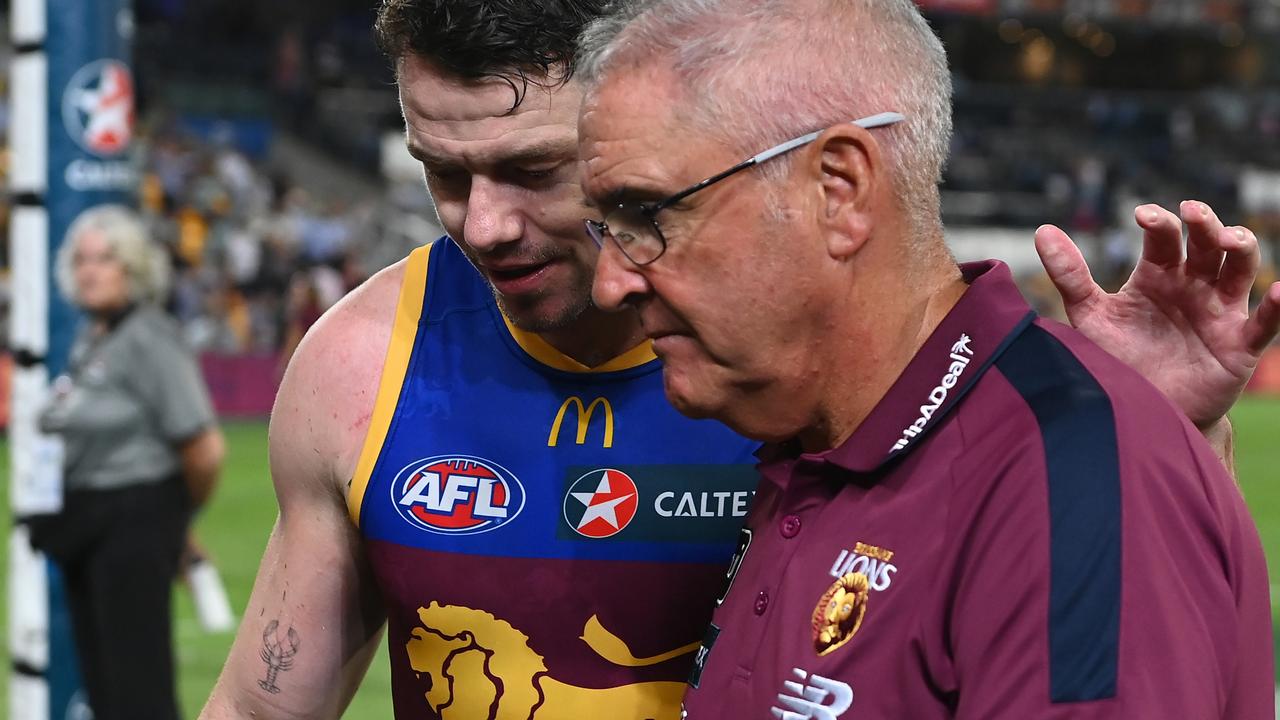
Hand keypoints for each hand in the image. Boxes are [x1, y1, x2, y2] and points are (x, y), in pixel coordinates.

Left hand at [1035, 200, 1279, 428]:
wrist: (1140, 410)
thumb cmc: (1117, 358)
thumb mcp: (1090, 316)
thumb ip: (1070, 276)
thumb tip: (1043, 230)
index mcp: (1158, 275)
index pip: (1163, 239)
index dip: (1158, 222)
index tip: (1143, 215)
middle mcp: (1192, 286)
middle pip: (1206, 244)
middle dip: (1203, 223)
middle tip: (1191, 212)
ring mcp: (1219, 312)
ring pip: (1240, 269)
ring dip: (1241, 247)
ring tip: (1230, 238)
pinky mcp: (1239, 345)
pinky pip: (1266, 323)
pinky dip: (1278, 305)